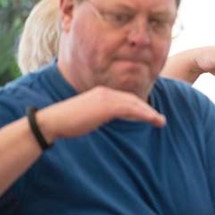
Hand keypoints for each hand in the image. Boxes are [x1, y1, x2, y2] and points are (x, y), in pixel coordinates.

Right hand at [37, 86, 165, 142]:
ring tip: (161, 122)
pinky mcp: (106, 106)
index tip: (150, 116)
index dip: (140, 108)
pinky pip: (130, 109)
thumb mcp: (89, 116)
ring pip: (134, 104)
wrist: (54, 121)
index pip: (126, 99)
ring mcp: (106, 97)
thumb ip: (100, 114)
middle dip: (148, 110)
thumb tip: (107, 120)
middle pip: (133, 100)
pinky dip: (143, 114)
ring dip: (149, 113)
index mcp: (102, 94)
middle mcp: (106, 92)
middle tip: (160, 120)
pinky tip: (151, 120)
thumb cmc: (68, 122)